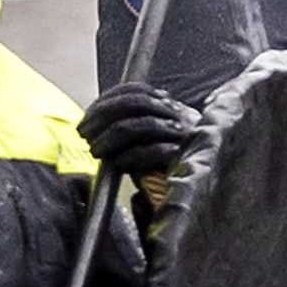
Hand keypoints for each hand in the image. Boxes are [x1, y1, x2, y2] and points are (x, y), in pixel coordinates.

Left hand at [78, 77, 201, 179]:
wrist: (201, 195)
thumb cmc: (169, 171)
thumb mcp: (150, 143)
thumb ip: (130, 129)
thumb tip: (95, 125)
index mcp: (171, 108)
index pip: (137, 90)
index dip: (107, 100)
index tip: (87, 117)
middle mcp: (181, 117)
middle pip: (136, 103)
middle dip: (104, 116)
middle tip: (85, 133)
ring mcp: (185, 137)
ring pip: (143, 124)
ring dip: (111, 137)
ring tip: (96, 150)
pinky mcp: (186, 159)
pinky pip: (155, 151)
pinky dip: (131, 156)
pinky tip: (118, 164)